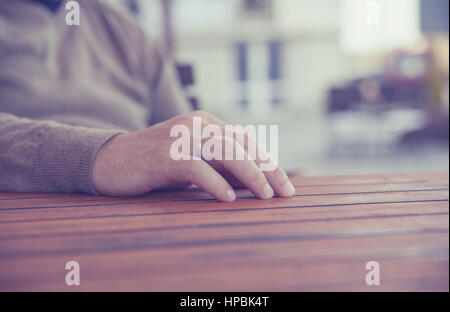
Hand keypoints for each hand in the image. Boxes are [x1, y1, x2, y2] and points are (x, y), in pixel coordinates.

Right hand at [92, 111, 294, 200]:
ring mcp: (180, 138)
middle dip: (267, 170)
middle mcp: (195, 124)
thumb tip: (254, 182)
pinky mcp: (165, 155)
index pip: (244, 141)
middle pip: (240, 145)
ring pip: (225, 153)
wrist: (111, 161)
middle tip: (285, 193)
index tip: (284, 184)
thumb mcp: (192, 158)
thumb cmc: (155, 163)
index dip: (267, 162)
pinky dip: (215, 183)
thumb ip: (218, 162)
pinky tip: (228, 199)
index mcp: (204, 122)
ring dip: (250, 175)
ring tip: (265, 196)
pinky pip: (197, 168)